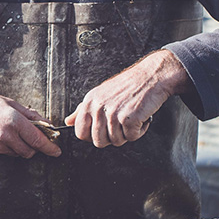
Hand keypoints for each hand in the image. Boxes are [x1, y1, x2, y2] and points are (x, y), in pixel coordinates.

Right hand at [0, 84, 61, 158]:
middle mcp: (5, 136)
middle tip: (32, 137)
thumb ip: (30, 116)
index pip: (38, 140)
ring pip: (17, 154)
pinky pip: (4, 153)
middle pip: (29, 151)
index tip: (56, 151)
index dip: (49, 147)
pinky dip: (5, 147)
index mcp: (13, 120)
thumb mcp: (10, 103)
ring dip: (19, 146)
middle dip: (33, 147)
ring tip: (8, 131)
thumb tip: (47, 125)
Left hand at [64, 49, 191, 147]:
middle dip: (112, 138)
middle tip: (121, 124)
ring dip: (127, 133)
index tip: (103, 131)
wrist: (151, 76)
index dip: (91, 137)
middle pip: (98, 142)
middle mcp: (99, 107)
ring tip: (132, 117)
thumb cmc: (128, 85)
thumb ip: (82, 110)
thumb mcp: (100, 94)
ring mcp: (113, 113)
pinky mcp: (129, 118)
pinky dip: (140, 131)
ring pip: (116, 141)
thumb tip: (68, 121)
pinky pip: (132, 138)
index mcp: (89, 102)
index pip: (80, 132)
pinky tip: (141, 117)